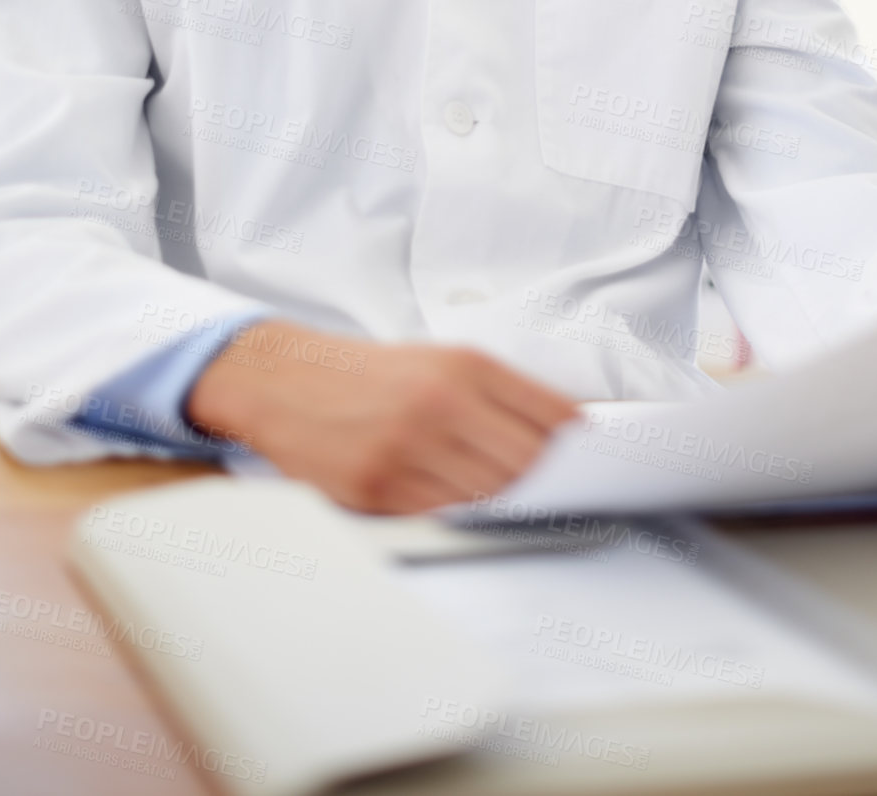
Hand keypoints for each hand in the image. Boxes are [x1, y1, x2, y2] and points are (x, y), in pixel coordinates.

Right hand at [185, 320, 578, 513]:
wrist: (283, 379)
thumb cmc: (368, 373)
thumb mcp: (440, 360)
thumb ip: (502, 393)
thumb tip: (566, 429)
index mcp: (463, 366)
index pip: (551, 415)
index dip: (579, 445)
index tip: (593, 458)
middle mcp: (440, 405)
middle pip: (528, 464)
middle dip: (545, 479)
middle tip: (551, 485)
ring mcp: (408, 451)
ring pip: (489, 496)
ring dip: (502, 500)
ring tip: (499, 492)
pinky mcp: (378, 491)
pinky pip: (442, 515)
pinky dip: (457, 513)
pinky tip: (452, 497)